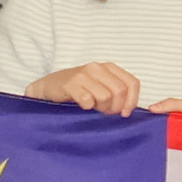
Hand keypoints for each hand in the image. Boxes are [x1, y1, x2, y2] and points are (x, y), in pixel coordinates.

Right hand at [27, 63, 146, 114]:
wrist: (48, 87)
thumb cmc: (78, 90)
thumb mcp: (101, 87)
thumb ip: (117, 93)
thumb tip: (129, 109)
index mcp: (109, 67)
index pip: (132, 83)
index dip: (132, 101)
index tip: (125, 113)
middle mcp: (97, 67)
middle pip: (119, 91)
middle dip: (115, 107)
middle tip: (105, 112)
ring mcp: (83, 74)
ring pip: (105, 96)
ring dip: (101, 108)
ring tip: (93, 107)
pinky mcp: (70, 84)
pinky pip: (88, 100)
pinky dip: (87, 107)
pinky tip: (82, 106)